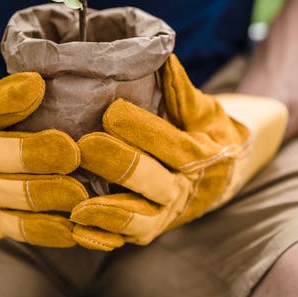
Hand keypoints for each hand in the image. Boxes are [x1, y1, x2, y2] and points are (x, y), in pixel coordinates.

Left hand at [71, 54, 287, 249]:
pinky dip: (101, 238)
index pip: (172, 144)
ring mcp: (164, 214)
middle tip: (86, 145)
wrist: (222, 177)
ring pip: (139, 220)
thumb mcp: (205, 111)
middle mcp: (182, 189)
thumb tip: (163, 56)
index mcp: (200, 156)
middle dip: (120, 165)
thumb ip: (182, 91)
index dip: (142, 129)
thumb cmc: (207, 134)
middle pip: (154, 182)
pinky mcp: (146, 230)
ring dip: (107, 213)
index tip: (111, 110)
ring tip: (76, 204)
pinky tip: (75, 229)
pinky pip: (123, 239)